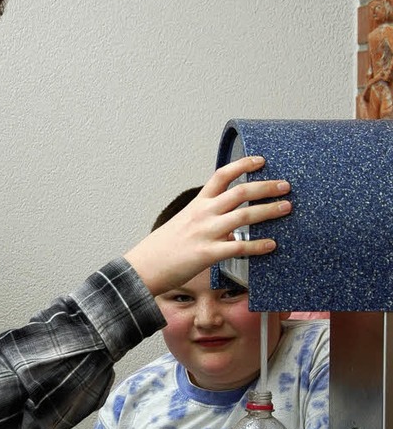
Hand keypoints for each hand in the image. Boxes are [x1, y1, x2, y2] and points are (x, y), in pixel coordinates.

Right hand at [124, 156, 290, 297]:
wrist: (142, 268)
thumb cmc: (163, 249)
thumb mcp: (183, 226)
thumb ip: (207, 222)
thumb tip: (232, 230)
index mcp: (197, 204)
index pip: (222, 176)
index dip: (243, 165)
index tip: (261, 160)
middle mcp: (203, 214)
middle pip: (240, 193)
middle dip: (266, 187)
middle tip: (286, 186)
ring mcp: (206, 233)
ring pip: (244, 216)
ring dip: (268, 211)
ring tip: (286, 208)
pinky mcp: (208, 254)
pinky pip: (239, 247)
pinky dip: (258, 245)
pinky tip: (271, 245)